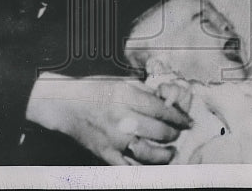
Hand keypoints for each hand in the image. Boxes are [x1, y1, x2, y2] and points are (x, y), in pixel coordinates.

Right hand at [26, 74, 191, 164]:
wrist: (64, 105)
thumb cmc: (93, 90)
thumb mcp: (120, 82)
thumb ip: (144, 91)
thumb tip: (169, 100)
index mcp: (125, 95)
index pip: (161, 109)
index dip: (179, 117)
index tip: (187, 121)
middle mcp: (121, 117)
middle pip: (159, 131)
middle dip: (173, 134)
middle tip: (178, 134)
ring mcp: (113, 138)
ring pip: (148, 153)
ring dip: (164, 155)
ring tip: (171, 152)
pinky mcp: (104, 153)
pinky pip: (128, 168)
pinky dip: (142, 170)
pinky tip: (151, 167)